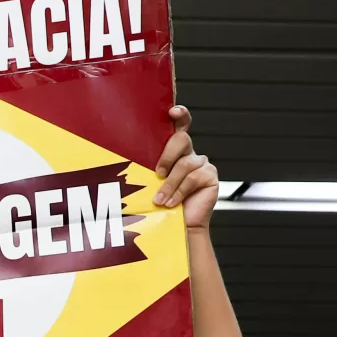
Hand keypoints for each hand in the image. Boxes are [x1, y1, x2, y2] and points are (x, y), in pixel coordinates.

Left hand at [153, 104, 218, 229]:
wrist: (176, 225)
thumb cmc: (159, 203)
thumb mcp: (148, 182)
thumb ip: (146, 167)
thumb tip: (127, 159)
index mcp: (174, 150)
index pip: (179, 125)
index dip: (179, 114)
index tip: (172, 111)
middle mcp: (189, 153)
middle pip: (181, 140)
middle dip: (167, 156)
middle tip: (157, 173)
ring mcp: (201, 163)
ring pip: (184, 164)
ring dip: (169, 184)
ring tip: (160, 200)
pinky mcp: (210, 175)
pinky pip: (193, 178)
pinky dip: (179, 191)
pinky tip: (172, 203)